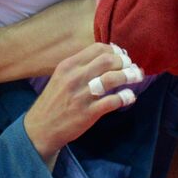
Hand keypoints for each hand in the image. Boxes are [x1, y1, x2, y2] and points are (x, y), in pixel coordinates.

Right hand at [23, 44, 141, 164]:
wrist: (40, 129)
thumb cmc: (54, 102)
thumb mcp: (61, 78)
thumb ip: (80, 67)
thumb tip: (106, 57)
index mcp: (68, 65)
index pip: (97, 49)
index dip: (114, 50)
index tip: (122, 55)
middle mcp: (75, 77)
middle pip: (108, 60)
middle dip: (124, 61)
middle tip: (131, 66)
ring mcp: (82, 95)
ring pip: (112, 78)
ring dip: (129, 75)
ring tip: (137, 76)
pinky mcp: (88, 112)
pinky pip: (113, 101)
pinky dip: (126, 97)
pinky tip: (130, 97)